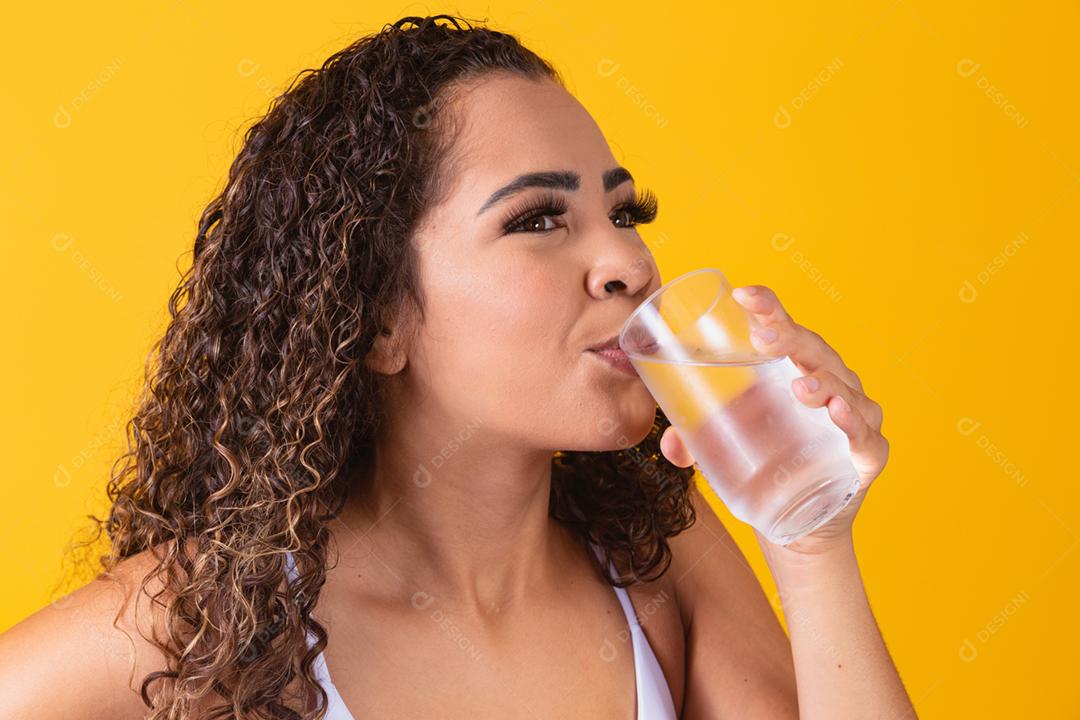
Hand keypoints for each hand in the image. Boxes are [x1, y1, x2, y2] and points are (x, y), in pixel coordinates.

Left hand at [658, 284, 889, 557]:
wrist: (798, 520)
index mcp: (793, 366)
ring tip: (800, 384)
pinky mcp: (866, 455)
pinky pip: (864, 436)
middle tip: (764, 337)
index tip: (743, 296)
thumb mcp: (722, 444)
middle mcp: (830, 382)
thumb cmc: (765, 461)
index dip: (768, 307)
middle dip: (791, 338)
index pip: (784, 326)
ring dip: (823, 382)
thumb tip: (667, 445)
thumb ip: (692, 440)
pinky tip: (838, 414)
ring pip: (844, 387)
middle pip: (813, 350)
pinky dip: (853, 423)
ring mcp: (853, 416)